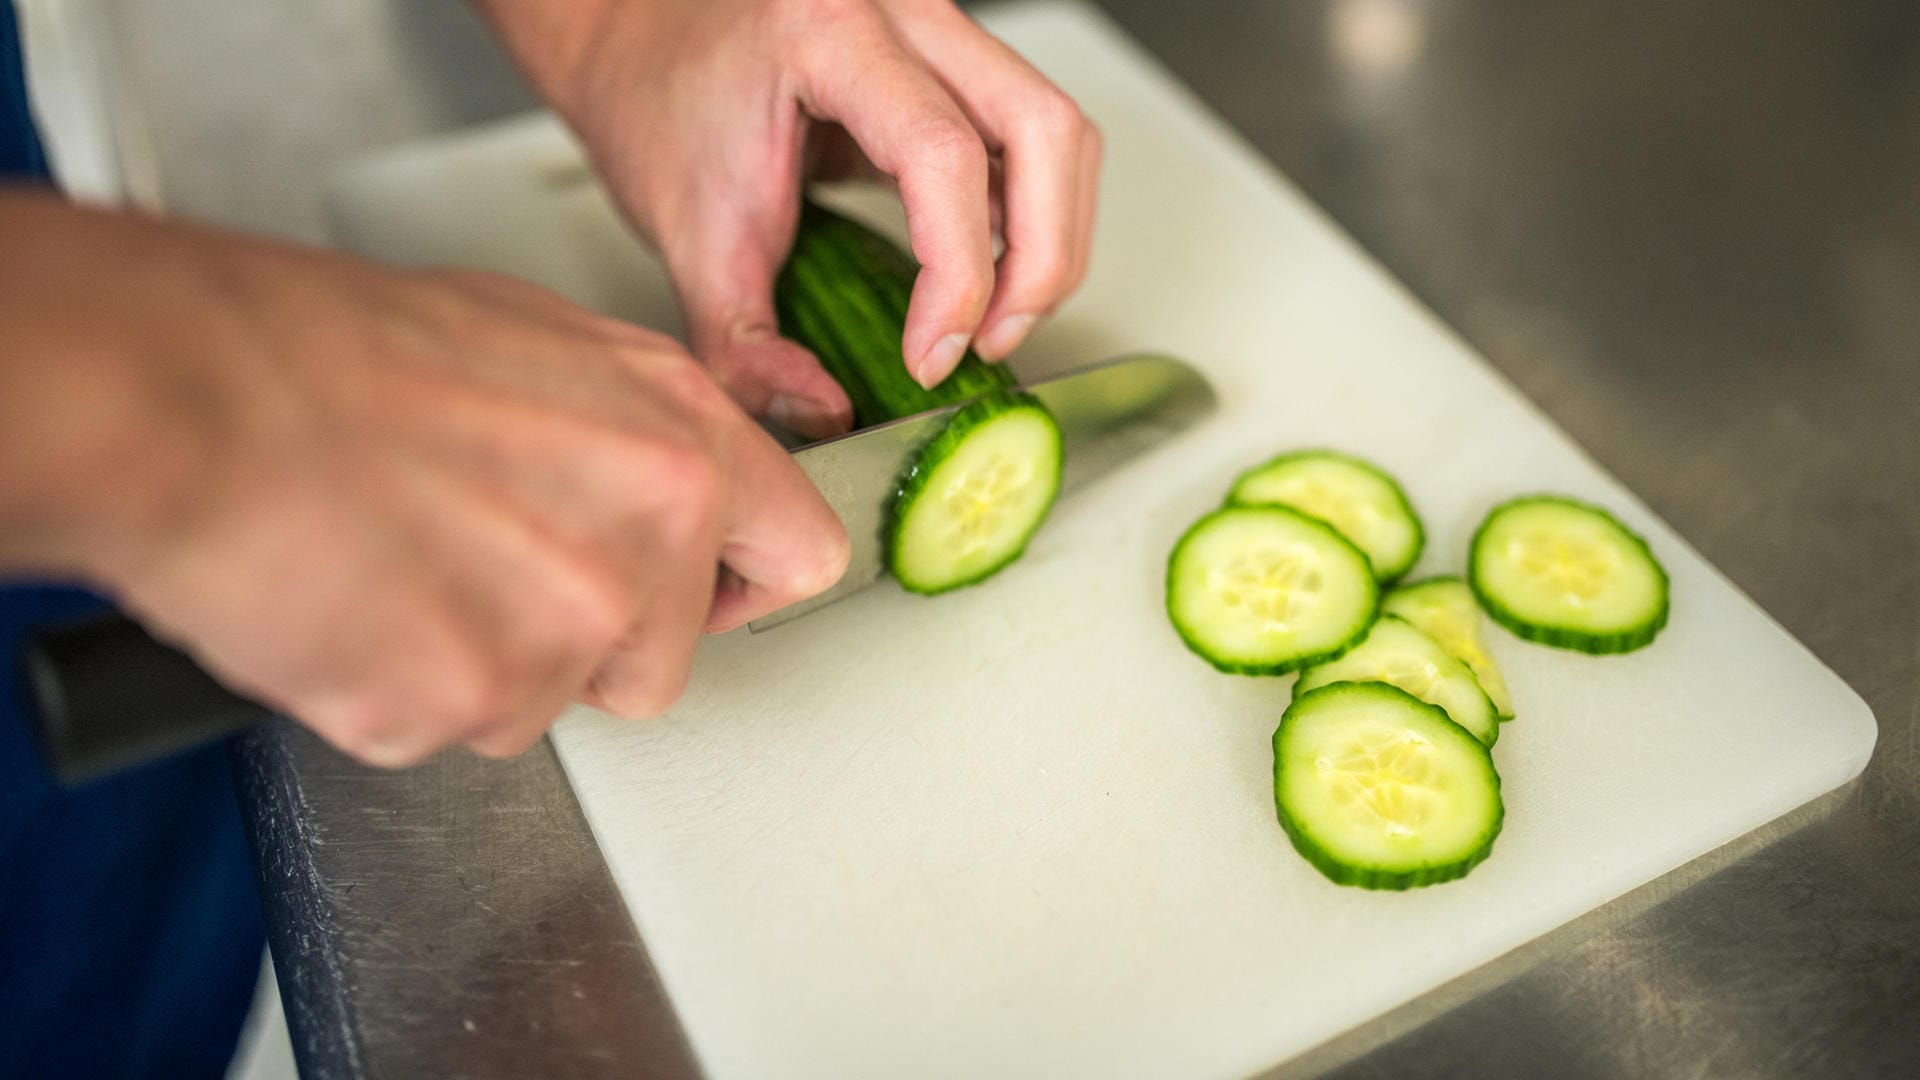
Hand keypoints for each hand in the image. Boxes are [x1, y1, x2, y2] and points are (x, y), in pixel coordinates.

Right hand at [0, 194, 847, 765]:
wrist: (197, 395)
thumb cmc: (336, 352)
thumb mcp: (541, 344)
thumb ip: (632, 430)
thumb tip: (663, 479)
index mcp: (680, 441)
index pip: (800, 553)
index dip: (744, 583)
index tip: (714, 592)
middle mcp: (646, 543)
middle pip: (662, 664)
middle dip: (589, 644)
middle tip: (490, 572)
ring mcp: (560, 635)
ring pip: (545, 705)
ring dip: (480, 664)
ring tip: (401, 567)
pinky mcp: (465, 705)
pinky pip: (447, 731)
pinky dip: (396, 691)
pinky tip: (355, 604)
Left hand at [477, 0, 1102, 437]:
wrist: (639, 39)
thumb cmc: (657, 102)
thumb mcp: (687, 238)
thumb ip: (744, 344)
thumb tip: (822, 410)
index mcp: (823, 33)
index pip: (943, 156)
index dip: (958, 277)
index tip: (931, 357)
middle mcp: (898, 10)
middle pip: (1043, 130)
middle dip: (1039, 262)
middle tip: (990, 341)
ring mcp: (936, 26)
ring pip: (1060, 133)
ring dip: (1050, 242)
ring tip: (994, 318)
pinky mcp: (953, 59)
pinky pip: (1035, 135)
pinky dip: (1033, 216)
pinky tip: (988, 272)